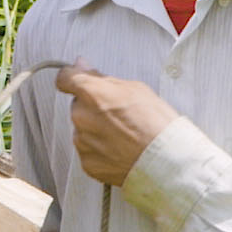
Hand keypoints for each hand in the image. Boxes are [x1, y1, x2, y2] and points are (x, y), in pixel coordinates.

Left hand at [56, 61, 179, 186]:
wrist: (166, 160)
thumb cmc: (157, 124)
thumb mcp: (135, 88)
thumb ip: (102, 78)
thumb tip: (83, 68)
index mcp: (92, 94)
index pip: (65, 79)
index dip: (72, 77)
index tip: (76, 79)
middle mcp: (82, 117)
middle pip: (78, 106)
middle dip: (93, 108)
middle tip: (118, 115)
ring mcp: (83, 142)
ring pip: (83, 130)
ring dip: (96, 130)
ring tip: (123, 135)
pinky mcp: (88, 163)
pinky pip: (88, 151)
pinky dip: (100, 150)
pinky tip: (120, 149)